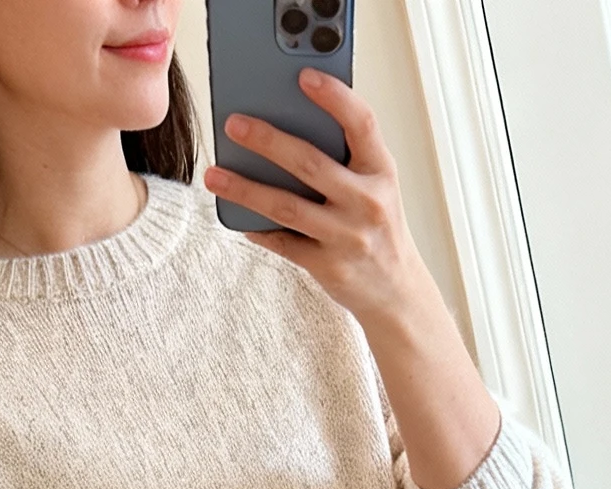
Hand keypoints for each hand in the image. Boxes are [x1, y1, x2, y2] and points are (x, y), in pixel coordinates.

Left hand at [204, 73, 422, 331]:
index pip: (361, 124)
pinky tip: (237, 216)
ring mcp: (347, 237)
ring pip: (287, 207)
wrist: (396, 290)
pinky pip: (283, 243)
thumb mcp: (375, 185)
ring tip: (214, 175)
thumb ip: (347, 157)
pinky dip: (257, 228)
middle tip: (234, 125)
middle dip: (267, 141)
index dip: (334, 98)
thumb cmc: (378, 226)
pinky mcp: (328, 267)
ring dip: (245, 189)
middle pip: (310, 163)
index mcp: (381, 171)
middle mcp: (367, 202)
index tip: (304, 77)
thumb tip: (287, 123)